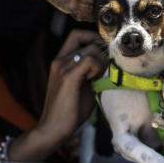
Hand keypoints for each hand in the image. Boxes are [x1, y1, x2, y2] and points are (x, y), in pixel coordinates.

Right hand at [12, 29, 105, 160]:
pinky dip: (97, 67)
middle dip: (100, 49)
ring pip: (90, 48)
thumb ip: (92, 72)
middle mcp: (60, 60)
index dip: (94, 38)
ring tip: (96, 78)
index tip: (103, 53)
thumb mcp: (84, 86)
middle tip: (103, 67)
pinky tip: (93, 80)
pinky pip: (89, 60)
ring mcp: (62, 66)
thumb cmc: (70, 110)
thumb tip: (109, 63)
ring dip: (100, 61)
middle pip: (85, 37)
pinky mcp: (68, 76)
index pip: (77, 34)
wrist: (54, 128)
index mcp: (61, 61)